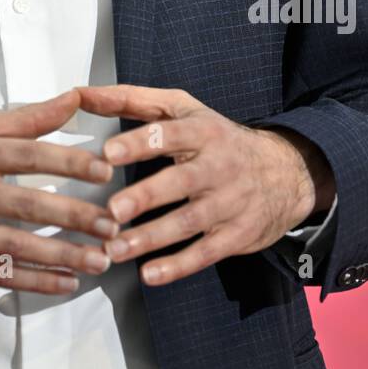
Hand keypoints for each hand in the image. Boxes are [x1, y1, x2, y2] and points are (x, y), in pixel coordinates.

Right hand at [0, 89, 121, 294]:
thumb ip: (24, 119)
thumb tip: (73, 98)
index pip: (27, 153)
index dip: (68, 161)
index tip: (105, 170)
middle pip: (27, 203)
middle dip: (75, 215)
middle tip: (113, 224)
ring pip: (16, 246)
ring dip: (62, 255)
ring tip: (99, 260)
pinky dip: (35, 281)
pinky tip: (65, 282)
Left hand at [76, 84, 335, 287]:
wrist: (286, 172)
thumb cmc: (217, 137)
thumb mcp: (183, 109)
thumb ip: (131, 101)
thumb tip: (81, 95)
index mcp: (202, 130)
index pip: (169, 133)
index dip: (139, 143)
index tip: (109, 153)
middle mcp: (217, 165)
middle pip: (180, 181)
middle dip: (145, 196)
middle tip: (113, 210)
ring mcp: (229, 202)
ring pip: (188, 221)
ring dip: (151, 237)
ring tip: (116, 248)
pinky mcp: (236, 234)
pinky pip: (205, 253)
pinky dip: (177, 266)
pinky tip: (149, 273)